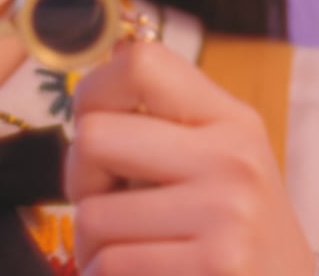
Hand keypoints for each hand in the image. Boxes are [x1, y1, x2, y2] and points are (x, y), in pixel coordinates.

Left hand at [65, 40, 314, 275]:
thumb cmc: (238, 236)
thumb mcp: (223, 163)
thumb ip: (167, 122)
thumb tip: (102, 68)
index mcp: (231, 120)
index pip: (139, 63)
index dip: (93, 94)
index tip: (96, 130)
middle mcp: (232, 159)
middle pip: (94, 138)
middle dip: (81, 181)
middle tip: (106, 206)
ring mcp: (227, 215)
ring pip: (92, 215)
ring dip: (91, 246)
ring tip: (126, 255)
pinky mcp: (216, 266)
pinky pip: (110, 265)